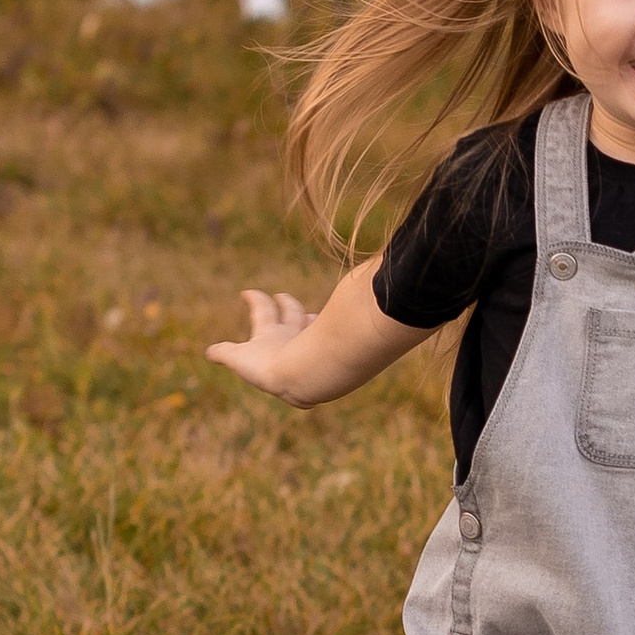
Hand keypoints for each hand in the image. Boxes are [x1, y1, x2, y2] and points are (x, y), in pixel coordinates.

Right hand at [205, 260, 430, 410]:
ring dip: (254, 318)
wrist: (319, 374)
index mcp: (314, 337)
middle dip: (279, 308)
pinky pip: (229, 357)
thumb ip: (387, 289)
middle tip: (268, 293)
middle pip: (284, 323)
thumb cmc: (342, 342)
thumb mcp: (364, 310)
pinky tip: (210, 351)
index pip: (306, 319)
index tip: (292, 301)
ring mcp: (270, 356)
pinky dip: (220, 355)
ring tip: (243, 305)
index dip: (299, 311)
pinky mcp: (247, 364)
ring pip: (257, 335)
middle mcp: (294, 346)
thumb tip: (423, 261)